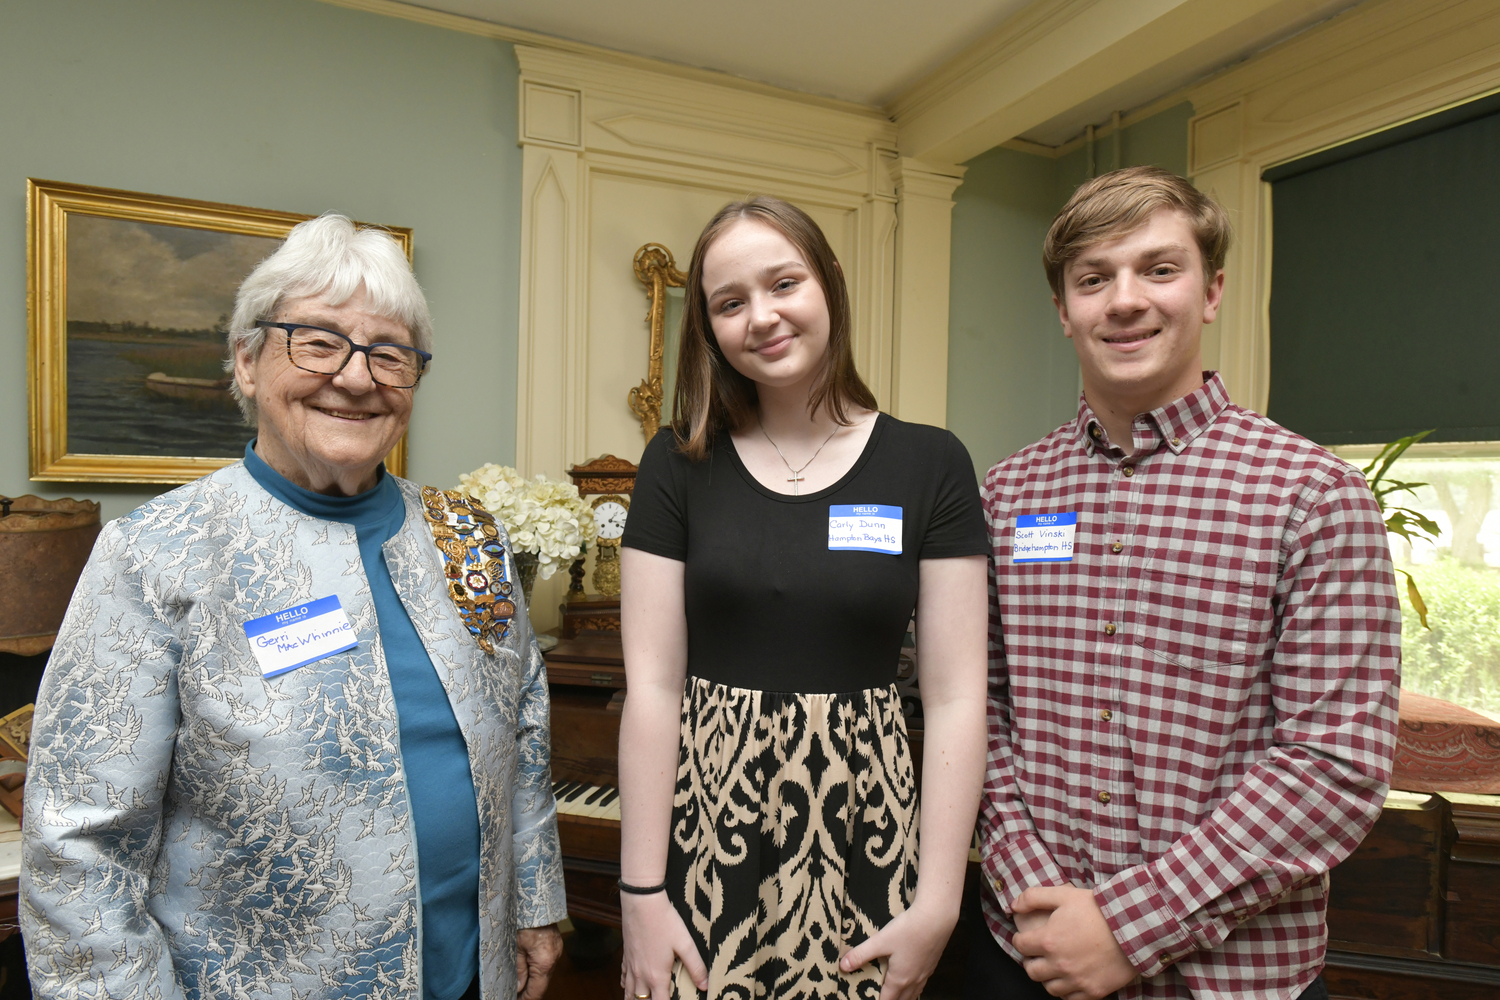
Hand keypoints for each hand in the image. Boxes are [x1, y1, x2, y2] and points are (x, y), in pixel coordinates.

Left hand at [517, 924, 563, 999]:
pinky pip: (547, 961)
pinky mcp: (555, 944)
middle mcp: (554, 958)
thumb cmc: (524, 921)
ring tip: (519, 982)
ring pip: (544, 972)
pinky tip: (528, 967)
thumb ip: (519, 970)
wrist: (536, 900)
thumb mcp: (515, 948)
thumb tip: (519, 987)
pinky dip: (538, 967)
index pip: (536, 990)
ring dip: (533, 979)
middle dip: (529, 990)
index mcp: (544, 963)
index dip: (526, 999)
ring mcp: (557, 951)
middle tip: (515, 994)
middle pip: (542, 983)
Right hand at [621, 891, 707, 999]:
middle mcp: (640, 974)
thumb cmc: (664, 921)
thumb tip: (705, 985)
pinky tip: (628, 985)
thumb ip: (696, 967)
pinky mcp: (626, 954)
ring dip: (635, 999)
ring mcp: (631, 965)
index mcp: (656, 976)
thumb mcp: (685, 944)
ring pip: (628, 992)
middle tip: (657, 999)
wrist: (641, 901)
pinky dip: (625, 985)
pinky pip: (622, 976)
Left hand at [838, 900, 957, 999]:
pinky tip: (912, 977)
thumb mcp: (880, 941)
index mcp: (900, 979)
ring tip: (896, 994)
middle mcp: (914, 980)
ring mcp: (925, 973)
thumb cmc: (909, 930)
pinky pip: (922, 982)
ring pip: (914, 993)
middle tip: (883, 997)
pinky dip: (915, 986)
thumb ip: (861, 954)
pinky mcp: (932, 963)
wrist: (937, 918)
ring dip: (904, 996)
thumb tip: (843, 966)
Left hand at [1011, 886, 1137, 999]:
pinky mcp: (1093, 991)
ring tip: (1054, 966)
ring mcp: (1076, 980)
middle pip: (1031, 970)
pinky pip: (1070, 999)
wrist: (1133, 927)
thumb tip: (1013, 906)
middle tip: (1038, 954)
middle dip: (1031, 960)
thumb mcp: (1064, 894)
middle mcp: (1058, 964)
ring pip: (1049, 987)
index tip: (1026, 938)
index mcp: (1048, 940)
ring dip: (1048, 977)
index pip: (1020, 945)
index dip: (1021, 940)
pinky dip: (1067, 990)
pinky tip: (1071, 978)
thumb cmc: (1098, 910)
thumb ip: (1034, 897)